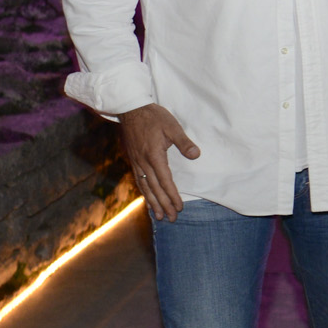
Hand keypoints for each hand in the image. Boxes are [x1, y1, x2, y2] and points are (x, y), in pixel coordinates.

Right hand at [120, 103, 200, 221]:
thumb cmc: (154, 116)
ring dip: (153, 203)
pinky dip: (145, 193)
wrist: (131, 109)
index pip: (165, 181)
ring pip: (145, 187)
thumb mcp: (172, 126)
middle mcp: (143, 162)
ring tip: (158, 217)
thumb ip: (183, 142)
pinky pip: (139, 181)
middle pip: (155, 189)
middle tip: (171, 219)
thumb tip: (195, 155)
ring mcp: (136, 162)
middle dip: (164, 205)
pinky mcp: (133, 160)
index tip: (179, 207)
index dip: (172, 195)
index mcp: (154, 155)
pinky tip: (148, 199)